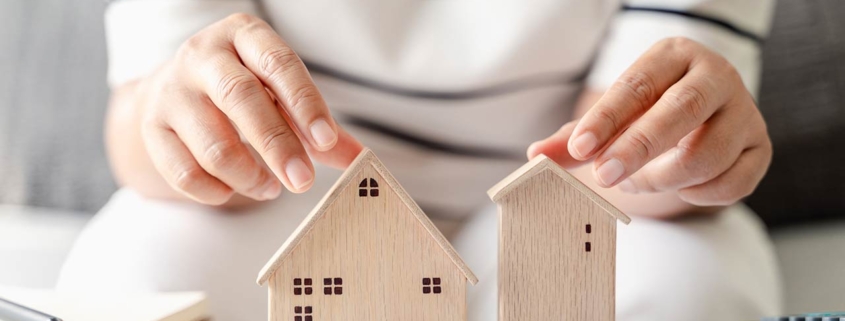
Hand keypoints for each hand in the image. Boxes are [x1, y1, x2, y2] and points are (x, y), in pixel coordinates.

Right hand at [136, 14, 361, 204]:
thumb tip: (360, 159)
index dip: (304, 103)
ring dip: (249, 175)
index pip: (278, 64)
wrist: (172, 91)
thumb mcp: (281, 94)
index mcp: (243, 36)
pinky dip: (215, 190)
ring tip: (272, 188)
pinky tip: (233, 191)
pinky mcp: (151, 128)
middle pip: (241, 98)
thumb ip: (318, 126)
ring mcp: (171, 91)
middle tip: (303, 181)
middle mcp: (203, 56)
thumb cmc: (243, 91)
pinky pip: (183, 171)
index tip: (326, 141)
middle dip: (277, 145)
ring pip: (212, 142)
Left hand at [529, 37, 771, 205]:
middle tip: (602, 176)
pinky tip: (680, 185)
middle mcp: (717, 76)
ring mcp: (745, 112)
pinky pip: (731, 184)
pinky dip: (698, 194)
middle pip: (682, 110)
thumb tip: (535, 157)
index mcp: (674, 56)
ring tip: (637, 181)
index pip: (637, 85)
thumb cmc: (648, 113)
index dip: (606, 119)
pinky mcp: (760, 149)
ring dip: (662, 179)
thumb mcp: (609, 119)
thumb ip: (573, 137)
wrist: (703, 118)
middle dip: (638, 148)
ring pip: (706, 154)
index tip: (579, 148)